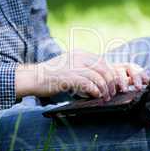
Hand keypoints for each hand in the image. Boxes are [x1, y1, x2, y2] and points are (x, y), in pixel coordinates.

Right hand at [15, 50, 148, 100]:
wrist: (34, 77)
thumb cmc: (52, 75)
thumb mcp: (70, 65)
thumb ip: (84, 68)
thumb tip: (99, 78)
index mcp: (81, 53)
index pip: (103, 62)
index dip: (111, 74)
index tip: (115, 84)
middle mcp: (79, 57)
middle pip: (104, 68)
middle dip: (111, 82)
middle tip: (113, 93)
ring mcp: (74, 65)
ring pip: (98, 77)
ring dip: (105, 89)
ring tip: (105, 97)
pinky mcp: (69, 76)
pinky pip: (88, 84)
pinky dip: (95, 91)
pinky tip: (96, 96)